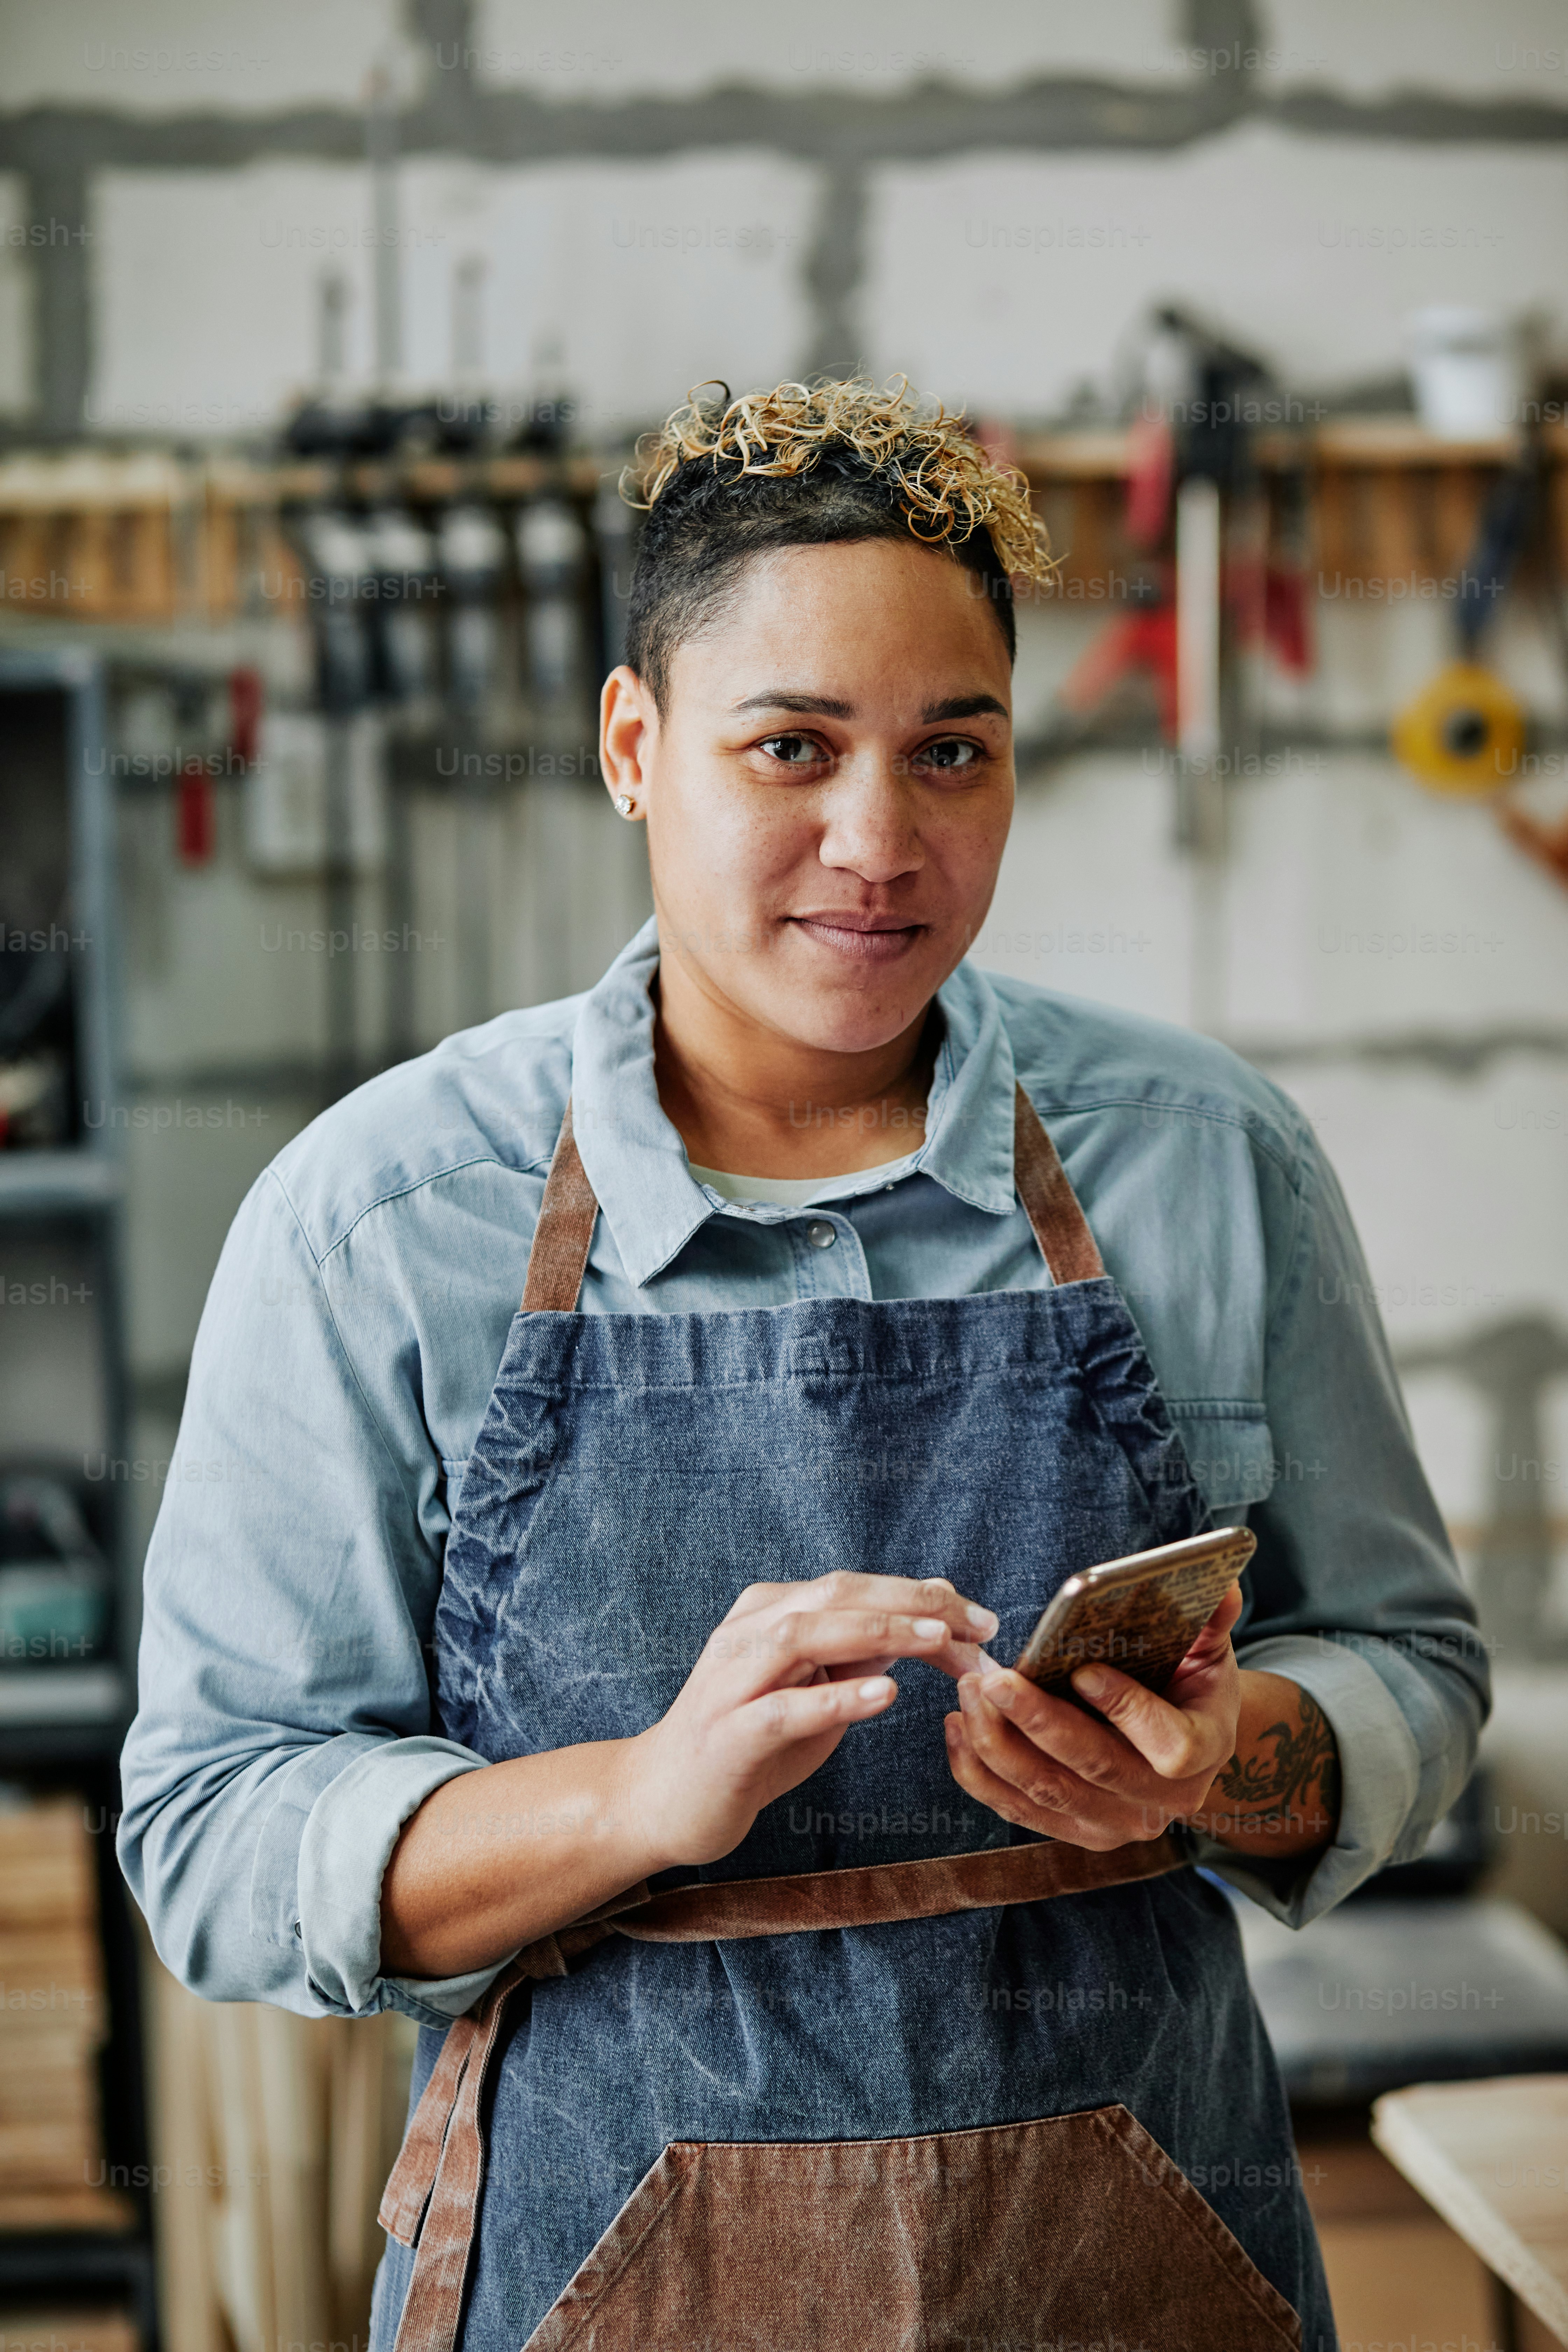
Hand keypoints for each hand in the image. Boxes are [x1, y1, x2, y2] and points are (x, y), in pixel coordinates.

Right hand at [630, 1571, 997, 1868]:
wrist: (662, 1800)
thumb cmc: (749, 1745)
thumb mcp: (814, 1690)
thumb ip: (859, 1653)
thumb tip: (930, 1616)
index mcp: (769, 1611)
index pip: (854, 1588)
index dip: (921, 1596)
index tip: (981, 1618)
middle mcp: (748, 1631)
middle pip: (837, 1597)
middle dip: (914, 1605)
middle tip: (979, 1624)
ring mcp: (732, 1680)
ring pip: (808, 1636)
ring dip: (879, 1633)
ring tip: (938, 1642)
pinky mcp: (727, 1733)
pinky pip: (785, 1708)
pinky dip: (835, 1697)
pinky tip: (882, 1696)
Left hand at [943, 1585, 1243, 1849]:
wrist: (1180, 1746)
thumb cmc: (1189, 1688)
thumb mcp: (1209, 1654)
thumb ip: (1210, 1622)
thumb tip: (1220, 1583)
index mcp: (1202, 1752)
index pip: (1169, 1746)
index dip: (1128, 1710)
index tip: (1083, 1671)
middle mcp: (1159, 1802)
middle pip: (1093, 1768)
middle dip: (1037, 1722)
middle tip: (993, 1678)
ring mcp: (1114, 1824)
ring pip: (1046, 1791)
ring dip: (998, 1743)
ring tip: (969, 1691)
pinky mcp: (1072, 1831)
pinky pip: (1016, 1809)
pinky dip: (979, 1773)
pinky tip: (958, 1728)